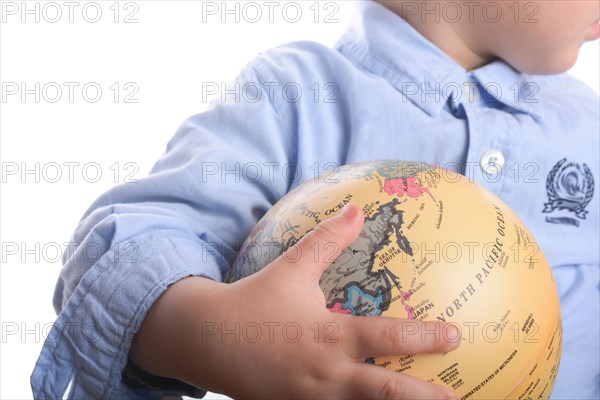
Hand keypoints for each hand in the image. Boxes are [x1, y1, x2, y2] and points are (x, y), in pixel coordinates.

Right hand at [130, 204, 460, 398]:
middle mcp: (327, 373)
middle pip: (386, 393)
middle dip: (424, 398)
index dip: (425, 337)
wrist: (208, 340)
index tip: (455, 336)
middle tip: (456, 397)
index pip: (387, 337)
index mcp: (330, 335)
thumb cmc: (254, 301)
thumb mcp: (292, 267)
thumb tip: (357, 208)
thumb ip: (328, 240)